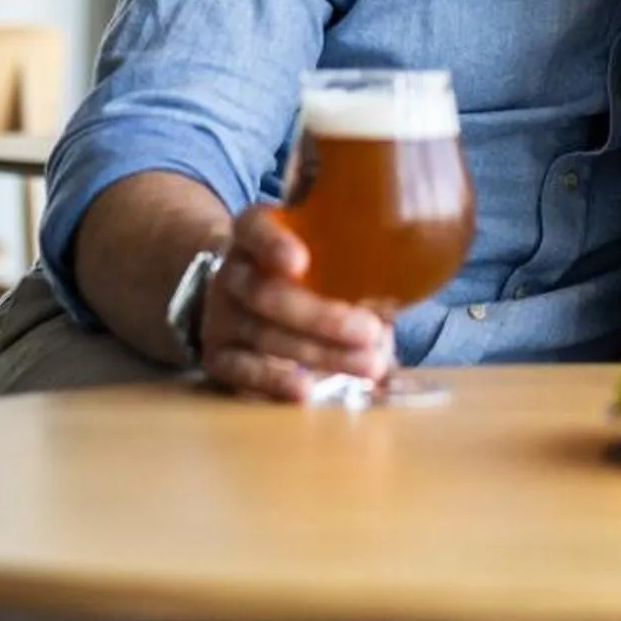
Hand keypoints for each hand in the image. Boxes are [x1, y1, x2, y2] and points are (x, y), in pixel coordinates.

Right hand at [198, 204, 395, 401]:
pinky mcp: (219, 357)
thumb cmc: (303, 269)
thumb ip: (349, 259)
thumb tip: (402, 294)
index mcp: (253, 233)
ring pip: (265, 337)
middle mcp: (232, 273)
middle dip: (322, 318)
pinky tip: (307, 391)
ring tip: (369, 365)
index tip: (300, 263)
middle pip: (267, 294)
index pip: (255, 229)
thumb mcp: (318, 247)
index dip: (273, 246)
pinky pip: (244, 373)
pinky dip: (276, 384)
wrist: (243, 296)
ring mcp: (221, 317)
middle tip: (371, 332)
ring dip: (320, 355)